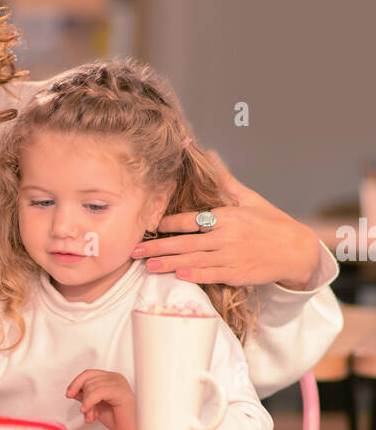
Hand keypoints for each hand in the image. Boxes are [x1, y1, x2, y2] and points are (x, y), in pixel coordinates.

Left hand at [65, 369, 137, 429]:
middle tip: (85, 413)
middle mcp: (115, 377)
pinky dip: (89, 403)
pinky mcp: (120, 391)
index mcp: (110, 378)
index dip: (76, 383)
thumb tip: (72, 391)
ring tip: (91, 417)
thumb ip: (86, 396)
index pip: (88, 374)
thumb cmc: (119, 420)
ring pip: (90, 387)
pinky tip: (89, 413)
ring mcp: (118, 383)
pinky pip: (97, 392)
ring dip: (87, 405)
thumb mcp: (96, 406)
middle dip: (82, 397)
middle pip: (87, 379)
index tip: (69, 394)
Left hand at [131, 151, 321, 288]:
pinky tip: (177, 275)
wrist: (295, 249)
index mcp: (228, 217)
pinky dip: (193, 275)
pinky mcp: (236, 274)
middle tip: (135, 251)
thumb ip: (226, 181)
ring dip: (168, 264)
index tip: (151, 225)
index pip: (191, 220)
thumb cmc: (270, 222)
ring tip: (147, 266)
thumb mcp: (249, 198)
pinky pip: (210, 275)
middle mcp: (227, 237)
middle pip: (185, 242)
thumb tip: (208, 155)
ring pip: (193, 261)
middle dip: (158, 247)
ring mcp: (231, 257)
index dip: (169, 223)